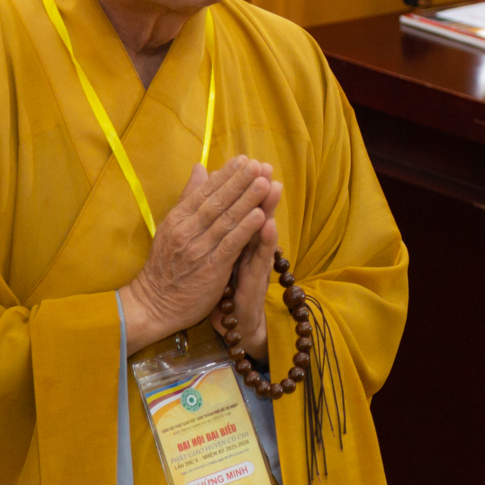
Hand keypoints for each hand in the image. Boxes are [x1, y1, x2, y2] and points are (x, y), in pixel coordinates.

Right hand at [120, 156, 273, 351]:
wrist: (153, 304)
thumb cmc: (166, 265)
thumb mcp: (171, 227)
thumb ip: (188, 197)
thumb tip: (200, 167)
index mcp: (178, 219)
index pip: (205, 192)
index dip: (226, 175)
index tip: (245, 160)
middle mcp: (187, 231)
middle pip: (217, 202)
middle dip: (240, 182)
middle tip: (259, 165)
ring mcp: (198, 250)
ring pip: (226, 220)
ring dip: (247, 200)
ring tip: (264, 183)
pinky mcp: (210, 269)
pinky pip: (230, 245)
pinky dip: (245, 230)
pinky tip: (261, 216)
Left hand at [207, 177, 282, 360]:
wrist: (234, 325)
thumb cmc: (226, 289)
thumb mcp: (219, 255)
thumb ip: (219, 229)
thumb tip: (211, 206)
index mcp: (237, 241)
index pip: (240, 209)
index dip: (242, 186)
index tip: (246, 160)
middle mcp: (250, 249)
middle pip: (255, 214)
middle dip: (259, 190)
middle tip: (265, 166)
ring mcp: (256, 264)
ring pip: (264, 233)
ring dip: (269, 209)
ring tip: (272, 186)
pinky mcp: (257, 282)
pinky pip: (261, 259)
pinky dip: (265, 242)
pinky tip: (266, 225)